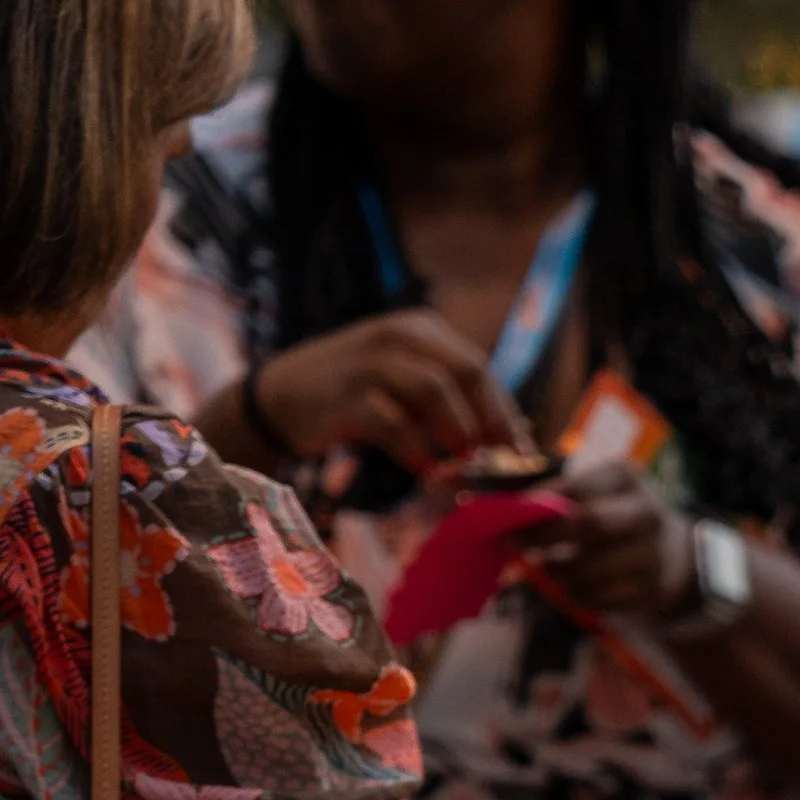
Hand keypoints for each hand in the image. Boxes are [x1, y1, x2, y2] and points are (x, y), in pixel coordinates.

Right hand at [243, 312, 524, 472]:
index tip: (518, 452)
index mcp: (419, 330)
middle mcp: (398, 336)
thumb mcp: (404, 384)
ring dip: (456, 432)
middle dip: (488, 420)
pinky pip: (394, 422)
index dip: (503, 411)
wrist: (281, 397)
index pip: (477, 367)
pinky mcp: (347, 395)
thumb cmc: (355, 396)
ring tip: (462, 462)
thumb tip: (503, 436)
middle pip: (465, 372)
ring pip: (434, 391)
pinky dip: (416, 449)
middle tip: (496, 459)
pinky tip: (425, 469)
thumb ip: (448, 401)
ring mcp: (371, 362)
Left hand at [515, 457, 695, 622]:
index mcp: (629, 479)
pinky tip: (571, 585)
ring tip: (546, 567)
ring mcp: (651, 556)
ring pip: (592, 569)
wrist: (675, 556)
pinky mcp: (649, 592)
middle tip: (517, 543)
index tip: (514, 512)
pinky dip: (576, 594)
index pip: (579, 486)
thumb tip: (511, 508)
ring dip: (557, 572)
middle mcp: (646, 514)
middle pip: (591, 523)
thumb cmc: (618, 516)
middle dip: (545, 535)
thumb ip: (562, 492)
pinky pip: (600, 599)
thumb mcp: (601, 489)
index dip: (542, 500)